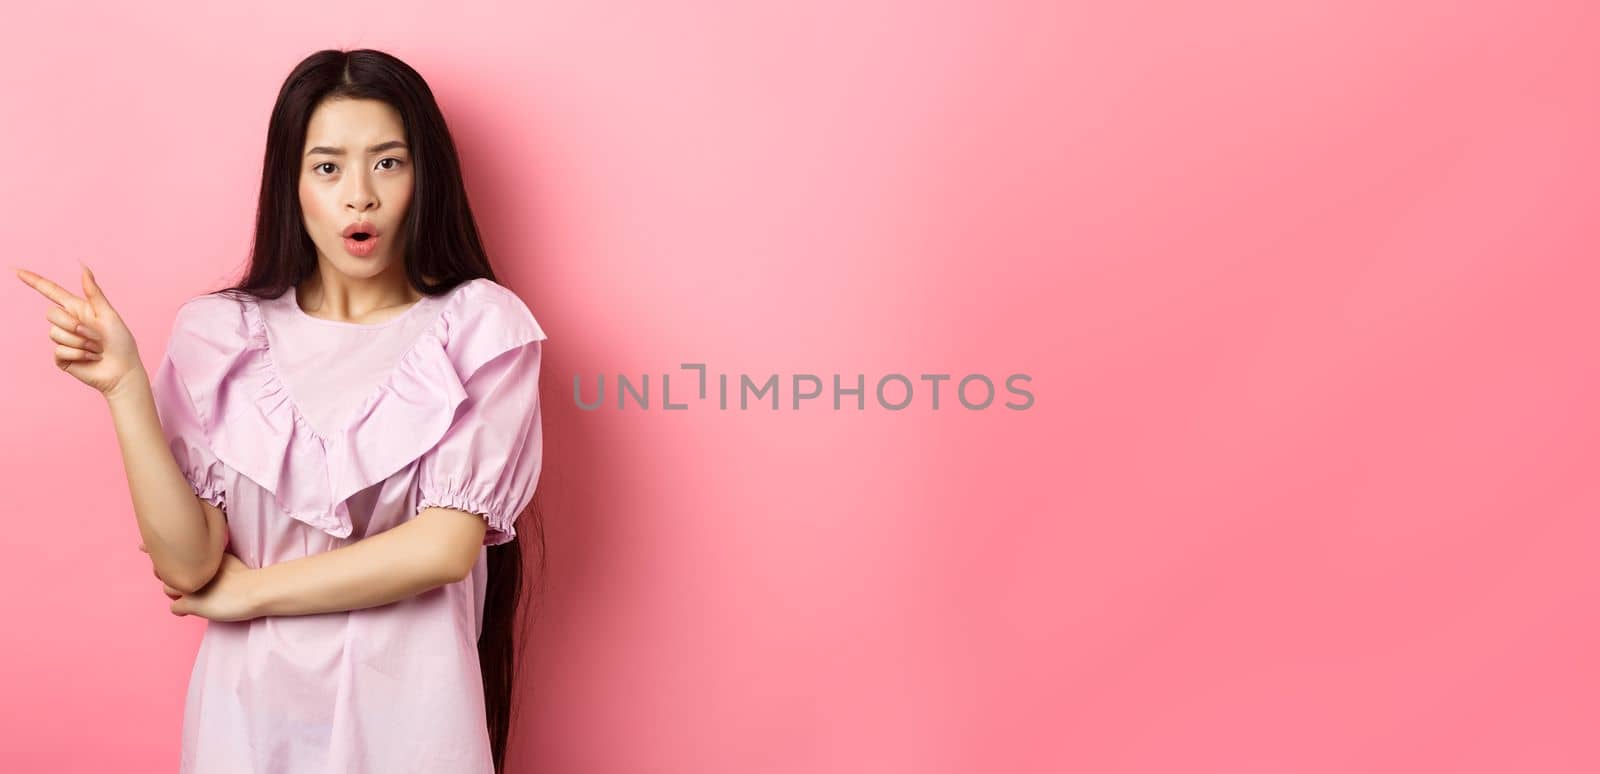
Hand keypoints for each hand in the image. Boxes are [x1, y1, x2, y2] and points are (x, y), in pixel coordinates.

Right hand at [14, 263, 143, 396]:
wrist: (122, 370)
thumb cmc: (121, 342)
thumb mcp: (109, 315)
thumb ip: (94, 293)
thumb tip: (83, 267)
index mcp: (79, 309)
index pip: (51, 292)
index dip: (34, 281)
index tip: (17, 270)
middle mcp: (68, 322)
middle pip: (51, 314)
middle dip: (74, 325)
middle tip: (96, 336)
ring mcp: (64, 340)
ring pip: (55, 333)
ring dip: (80, 342)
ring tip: (96, 349)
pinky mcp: (62, 357)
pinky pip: (59, 351)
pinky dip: (78, 354)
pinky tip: (91, 358)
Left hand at [141, 542, 259, 621]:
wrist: (257, 591)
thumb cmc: (247, 578)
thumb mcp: (227, 562)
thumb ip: (212, 562)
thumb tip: (199, 566)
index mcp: (201, 557)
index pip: (173, 550)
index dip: (156, 550)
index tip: (140, 545)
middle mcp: (192, 569)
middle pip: (166, 570)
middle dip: (169, 574)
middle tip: (185, 579)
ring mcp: (190, 586)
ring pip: (168, 589)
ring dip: (177, 593)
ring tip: (197, 595)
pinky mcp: (191, 603)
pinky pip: (175, 608)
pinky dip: (182, 610)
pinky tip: (192, 610)